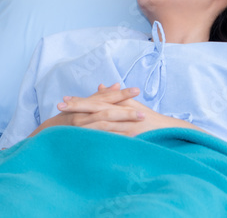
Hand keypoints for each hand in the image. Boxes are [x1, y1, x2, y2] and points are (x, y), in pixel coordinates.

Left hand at [57, 83, 197, 136]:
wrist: (167, 130)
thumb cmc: (147, 117)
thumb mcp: (129, 104)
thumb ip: (112, 96)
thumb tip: (98, 86)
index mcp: (118, 105)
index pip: (95, 102)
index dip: (79, 100)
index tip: (63, 99)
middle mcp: (119, 114)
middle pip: (95, 109)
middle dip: (77, 107)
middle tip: (59, 105)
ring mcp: (124, 126)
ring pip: (100, 123)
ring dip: (82, 122)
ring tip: (66, 121)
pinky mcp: (129, 138)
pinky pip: (111, 138)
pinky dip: (98, 138)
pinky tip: (84, 139)